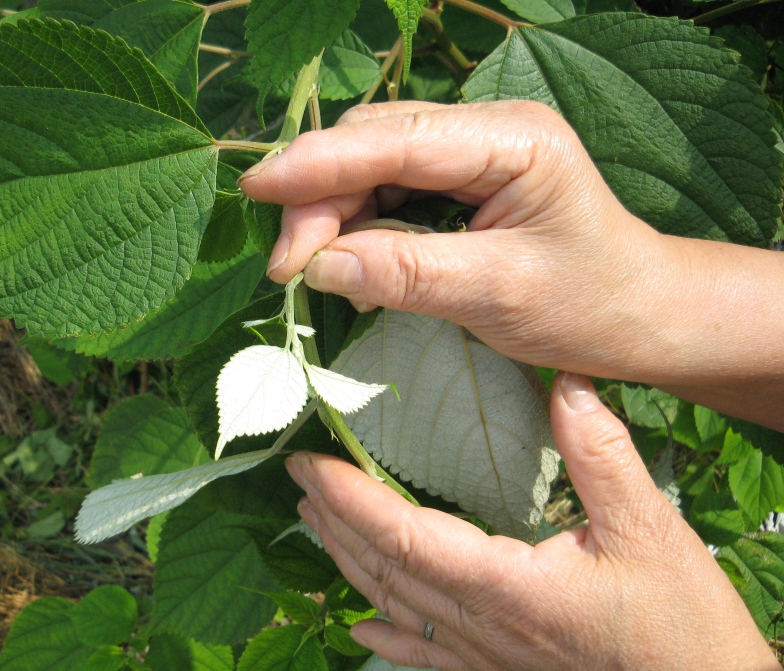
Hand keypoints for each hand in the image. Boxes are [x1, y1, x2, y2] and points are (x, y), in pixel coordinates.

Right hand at [239, 101, 783, 429]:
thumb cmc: (588, 305)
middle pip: (372, 144)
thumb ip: (407, 273)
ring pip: (370, 166)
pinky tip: (345, 264)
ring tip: (309, 273)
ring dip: (330, 214)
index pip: (394, 140)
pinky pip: (386, 192)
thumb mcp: (498, 295)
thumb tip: (318, 267)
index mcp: (510, 139)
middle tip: (288, 270)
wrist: (639, 317)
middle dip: (318, 198)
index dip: (317, 163)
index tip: (255, 191)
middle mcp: (486, 129)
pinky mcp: (459, 181)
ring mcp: (471, 152)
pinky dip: (354, 227)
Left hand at [285, 373, 783, 670]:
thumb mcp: (649, 526)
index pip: (404, 536)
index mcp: (505, 585)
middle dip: (334, 519)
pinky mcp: (496, 669)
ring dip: (347, 561)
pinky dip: (386, 636)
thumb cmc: (679, 623)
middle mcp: (479, 623)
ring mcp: (482, 652)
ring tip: (313, 520)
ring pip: (396, 606)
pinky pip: (425, 652)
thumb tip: (562, 380)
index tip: (311, 462)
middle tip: (299, 475)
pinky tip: (358, 630)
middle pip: (385, 569)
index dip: (351, 497)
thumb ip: (599, 452)